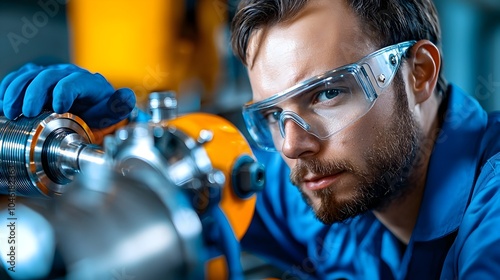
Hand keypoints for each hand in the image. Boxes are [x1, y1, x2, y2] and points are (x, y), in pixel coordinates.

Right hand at [0, 63, 135, 127]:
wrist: (90, 110)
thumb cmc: (100, 111)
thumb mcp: (112, 111)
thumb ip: (119, 105)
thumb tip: (127, 96)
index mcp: (87, 82)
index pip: (73, 82)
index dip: (63, 92)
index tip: (56, 108)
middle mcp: (68, 74)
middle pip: (47, 77)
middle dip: (34, 94)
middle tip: (26, 112)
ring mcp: (51, 75)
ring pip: (29, 75)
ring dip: (17, 91)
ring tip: (10, 110)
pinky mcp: (37, 78)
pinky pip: (20, 77)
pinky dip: (9, 88)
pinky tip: (4, 101)